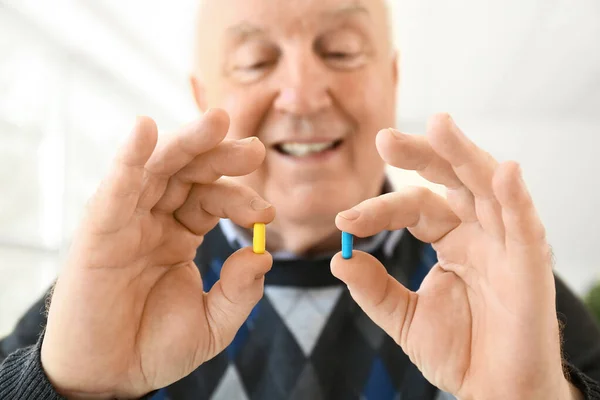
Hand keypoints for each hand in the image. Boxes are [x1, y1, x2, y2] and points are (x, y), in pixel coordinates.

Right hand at [41, 109, 275, 398]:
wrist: (110, 378)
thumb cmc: (155, 348)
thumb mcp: (213, 324)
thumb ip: (240, 292)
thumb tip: (262, 254)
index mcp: (180, 234)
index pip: (212, 199)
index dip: (240, 198)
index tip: (268, 211)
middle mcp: (154, 220)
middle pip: (187, 173)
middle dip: (219, 155)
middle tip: (254, 147)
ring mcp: (126, 221)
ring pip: (155, 170)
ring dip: (185, 143)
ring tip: (216, 122)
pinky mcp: (98, 232)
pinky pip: (114, 190)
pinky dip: (128, 159)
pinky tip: (144, 130)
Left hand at [332, 114, 573, 398]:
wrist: (495, 393)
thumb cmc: (460, 352)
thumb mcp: (404, 318)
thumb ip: (374, 289)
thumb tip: (338, 259)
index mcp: (452, 239)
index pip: (413, 207)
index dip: (379, 209)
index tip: (344, 219)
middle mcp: (479, 232)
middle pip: (451, 179)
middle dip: (421, 154)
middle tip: (383, 138)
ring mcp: (505, 243)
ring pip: (487, 187)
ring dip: (463, 155)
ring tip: (439, 124)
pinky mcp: (530, 264)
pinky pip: (524, 225)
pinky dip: (515, 197)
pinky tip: (503, 171)